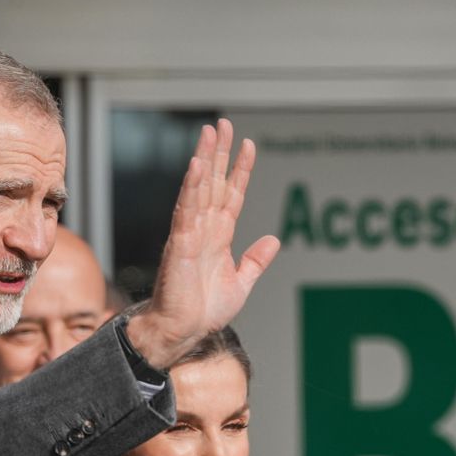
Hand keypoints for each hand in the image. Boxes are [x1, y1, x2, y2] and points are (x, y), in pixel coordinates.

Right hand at [126, 119, 279, 368]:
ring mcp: (191, 234)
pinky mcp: (181, 245)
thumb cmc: (204, 311)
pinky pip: (186, 211)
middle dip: (219, 153)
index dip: (240, 170)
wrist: (184, 332)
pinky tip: (196, 167)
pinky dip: (191, 188)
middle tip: (223, 123)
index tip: (248, 145)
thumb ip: (255, 260)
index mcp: (218, 236)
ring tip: (209, 132)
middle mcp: (204, 229)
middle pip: (212, 182)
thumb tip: (274, 240)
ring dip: (204, 159)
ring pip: (198, 188)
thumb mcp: (242, 282)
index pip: (231, 194)